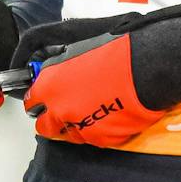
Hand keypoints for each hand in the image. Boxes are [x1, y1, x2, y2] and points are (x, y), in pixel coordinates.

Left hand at [21, 1, 180, 146]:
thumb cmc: (114, 47)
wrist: (149, 65)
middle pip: (45, 126)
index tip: (45, 96)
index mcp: (49, 85)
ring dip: (74, 124)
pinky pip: (93, 138)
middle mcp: (61, 110)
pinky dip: (97, 128)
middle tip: (66, 106)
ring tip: (91, 107)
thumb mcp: (73, 41)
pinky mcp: (104, 139)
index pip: (31, 103)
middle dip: (51, 117)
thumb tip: (40, 67)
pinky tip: (107, 112)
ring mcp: (82, 128)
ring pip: (69, 134)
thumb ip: (51, 58)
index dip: (38, 99)